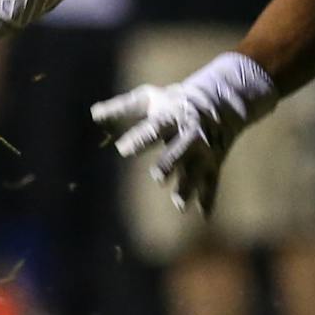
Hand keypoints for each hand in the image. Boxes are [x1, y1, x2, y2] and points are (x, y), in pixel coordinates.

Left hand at [92, 52, 277, 216]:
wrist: (221, 102)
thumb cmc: (175, 101)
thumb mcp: (150, 99)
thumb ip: (123, 107)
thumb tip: (93, 113)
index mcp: (171, 117)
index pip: (154, 128)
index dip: (139, 139)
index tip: (122, 149)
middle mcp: (189, 134)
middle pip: (179, 150)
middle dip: (170, 163)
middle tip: (158, 177)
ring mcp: (204, 151)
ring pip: (197, 170)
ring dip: (188, 186)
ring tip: (179, 204)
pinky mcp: (214, 163)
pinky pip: (212, 182)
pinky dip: (208, 198)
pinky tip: (203, 215)